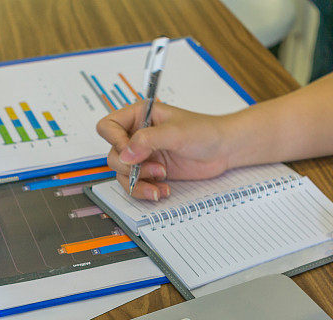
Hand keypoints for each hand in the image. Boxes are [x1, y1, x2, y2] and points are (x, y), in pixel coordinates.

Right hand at [96, 102, 231, 200]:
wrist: (223, 150)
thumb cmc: (204, 131)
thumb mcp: (176, 132)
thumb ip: (148, 140)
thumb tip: (124, 154)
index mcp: (139, 116)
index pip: (108, 127)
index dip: (115, 142)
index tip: (131, 153)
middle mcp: (137, 136)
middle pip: (113, 155)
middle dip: (132, 168)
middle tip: (156, 169)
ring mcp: (144, 155)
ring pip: (123, 174)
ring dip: (139, 183)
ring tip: (161, 182)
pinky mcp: (152, 172)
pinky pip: (137, 185)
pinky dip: (147, 191)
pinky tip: (163, 191)